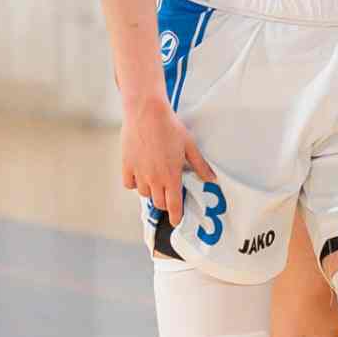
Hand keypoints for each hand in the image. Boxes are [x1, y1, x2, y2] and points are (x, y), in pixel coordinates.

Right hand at [120, 94, 213, 228]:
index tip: (176, 221)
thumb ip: (199, 165)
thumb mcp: (190, 146)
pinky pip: (129, 184)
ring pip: (144, 193)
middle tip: (170, 194)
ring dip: (151, 191)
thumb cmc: (170, 128)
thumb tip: (211, 179)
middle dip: (165, 202)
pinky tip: (142, 174)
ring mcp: (139, 173)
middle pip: (158, 202)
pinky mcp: (126, 166)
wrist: (147, 114)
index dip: (176, 216)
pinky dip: (135, 183)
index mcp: (171, 175)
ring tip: (157, 179)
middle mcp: (154, 178)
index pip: (173, 204)